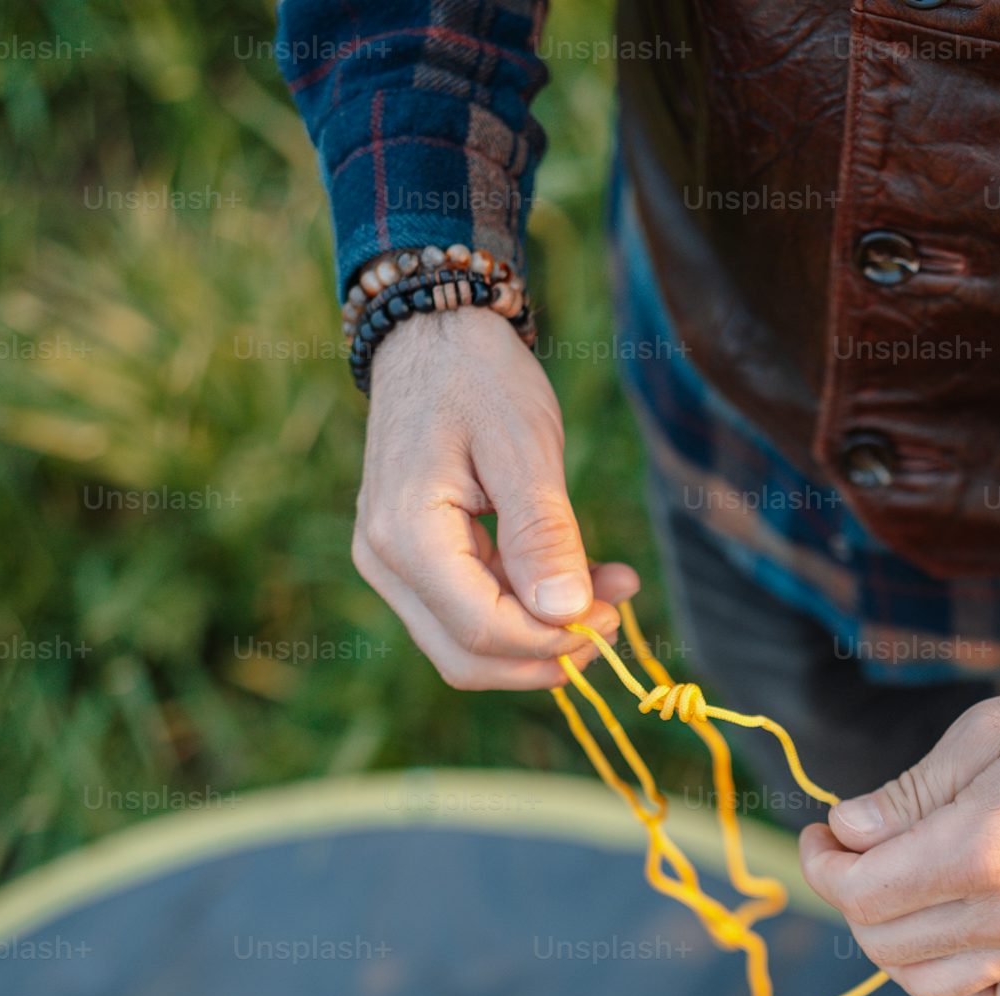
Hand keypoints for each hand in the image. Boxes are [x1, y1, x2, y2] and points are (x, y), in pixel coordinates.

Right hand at [352, 307, 639, 688]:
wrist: (431, 334)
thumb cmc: (478, 377)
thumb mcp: (525, 448)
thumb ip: (543, 535)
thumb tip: (567, 614)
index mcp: (406, 536)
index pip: (481, 631)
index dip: (551, 642)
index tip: (613, 616)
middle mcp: (385, 563)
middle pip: (467, 657)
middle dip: (545, 654)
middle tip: (614, 618)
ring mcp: (392, 566)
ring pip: (468, 644)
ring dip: (541, 634)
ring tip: (610, 590)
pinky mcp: (413, 561)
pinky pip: (469, 610)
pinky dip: (526, 608)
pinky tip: (581, 578)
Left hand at [797, 669, 999, 995]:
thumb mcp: (982, 732)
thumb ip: (907, 794)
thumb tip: (846, 829)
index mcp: (981, 850)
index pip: (861, 891)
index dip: (823, 862)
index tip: (825, 832)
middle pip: (884, 941)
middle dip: (851, 896)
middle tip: (858, 851)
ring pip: (926, 986)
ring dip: (895, 944)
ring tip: (901, 893)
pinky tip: (954, 950)